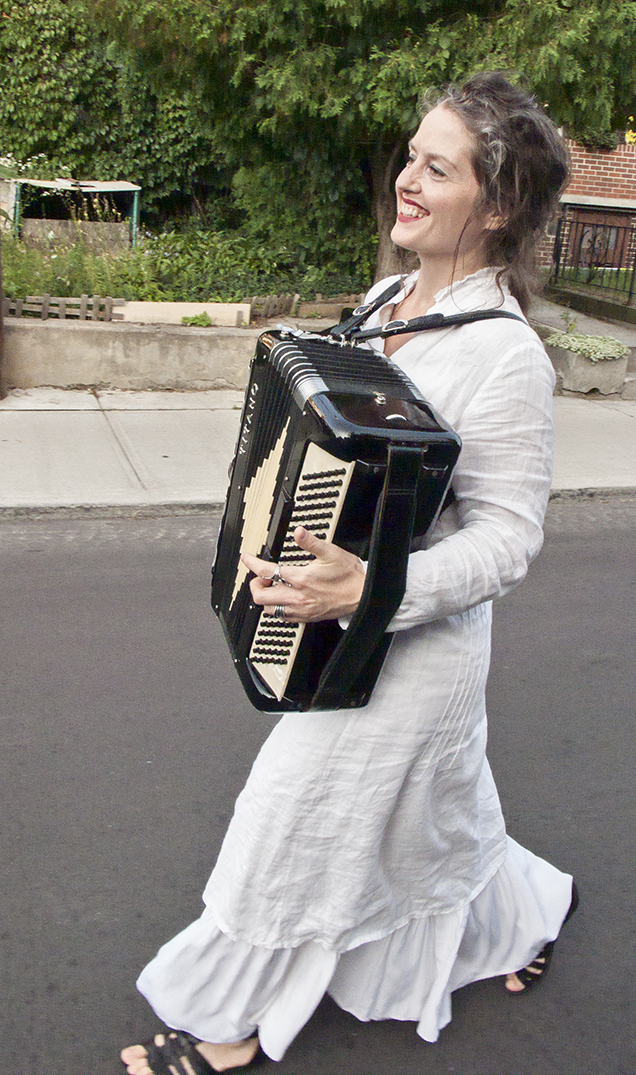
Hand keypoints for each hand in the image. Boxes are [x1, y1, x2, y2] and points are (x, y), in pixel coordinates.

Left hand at [241, 526, 365, 622]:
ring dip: (265, 598)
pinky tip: (282, 599)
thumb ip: (311, 542)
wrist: (364, 595)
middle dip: (256, 584)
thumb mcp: (331, 552)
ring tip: (272, 587)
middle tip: (261, 576)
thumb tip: (299, 532)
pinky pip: (282, 617)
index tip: (246, 558)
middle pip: (261, 596)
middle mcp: (298, 597)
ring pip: (269, 610)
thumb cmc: (349, 575)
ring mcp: (301, 610)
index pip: (267, 571)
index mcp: (301, 579)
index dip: (252, 563)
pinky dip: (276, 608)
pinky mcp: (306, 618)